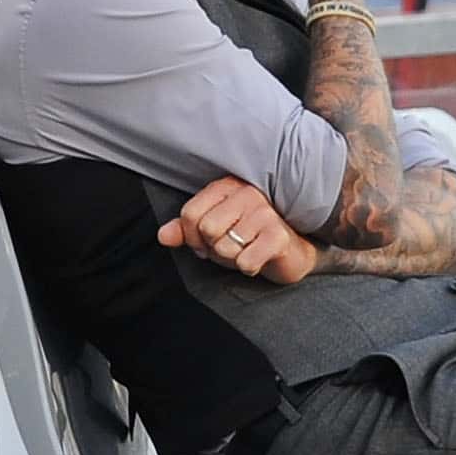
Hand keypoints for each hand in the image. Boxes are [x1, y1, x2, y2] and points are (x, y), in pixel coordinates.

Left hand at [159, 177, 316, 284]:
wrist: (292, 251)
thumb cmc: (250, 237)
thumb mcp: (214, 231)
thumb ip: (186, 230)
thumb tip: (163, 236)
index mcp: (227, 187)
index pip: (190, 214)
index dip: (192, 237)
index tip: (205, 244)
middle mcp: (247, 194)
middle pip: (207, 229)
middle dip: (214, 248)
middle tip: (230, 247)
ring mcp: (266, 213)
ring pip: (225, 247)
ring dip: (232, 259)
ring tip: (246, 250)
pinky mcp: (279, 236)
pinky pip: (246, 261)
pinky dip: (249, 268)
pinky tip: (260, 258)